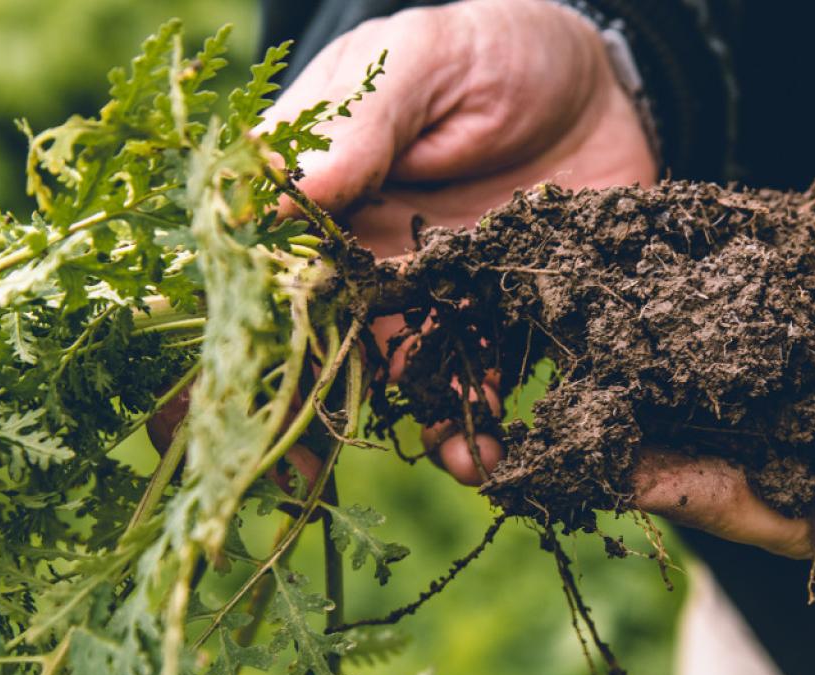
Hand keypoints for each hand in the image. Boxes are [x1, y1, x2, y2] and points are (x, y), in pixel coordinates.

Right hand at [262, 0, 657, 482]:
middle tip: (309, 486)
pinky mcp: (504, 317)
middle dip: (313, 422)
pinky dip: (485, 420)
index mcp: (323, 198)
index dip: (235, 344)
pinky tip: (498, 450)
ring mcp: (436, 297)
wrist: (601, 79)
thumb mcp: (421, 61)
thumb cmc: (491, 48)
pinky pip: (484, 381)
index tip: (213, 412)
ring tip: (463, 461)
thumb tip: (282, 194)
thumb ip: (361, 122)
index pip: (261, 277)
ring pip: (405, 380)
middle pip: (322, 351)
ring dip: (421, 430)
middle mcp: (367, 260)